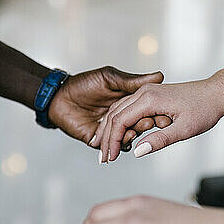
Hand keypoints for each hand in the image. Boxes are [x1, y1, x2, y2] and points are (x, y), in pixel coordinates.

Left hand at [48, 66, 164, 150]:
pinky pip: (112, 147)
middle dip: (145, 125)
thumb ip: (132, 81)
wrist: (59, 97)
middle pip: (140, 125)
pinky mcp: (99, 141)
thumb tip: (159, 76)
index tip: (164, 114)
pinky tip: (120, 142)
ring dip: (132, 136)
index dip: (156, 112)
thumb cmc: (83, 84)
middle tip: (148, 123)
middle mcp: (122, 117)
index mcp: (128, 101)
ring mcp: (111, 130)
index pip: (146, 109)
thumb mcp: (110, 78)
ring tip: (132, 133)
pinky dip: (118, 145)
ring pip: (128, 137)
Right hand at [93, 76, 223, 161]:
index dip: (113, 141)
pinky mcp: (149, 96)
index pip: (120, 121)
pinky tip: (118, 138)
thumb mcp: (184, 129)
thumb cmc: (204, 109)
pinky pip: (127, 109)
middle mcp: (144, 92)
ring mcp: (146, 92)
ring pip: (118, 111)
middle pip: (114, 115)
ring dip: (110, 131)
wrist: (216, 93)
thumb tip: (137, 151)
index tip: (110, 159)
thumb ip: (159, 140)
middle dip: (106, 138)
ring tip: (106, 151)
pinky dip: (120, 124)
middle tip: (102, 159)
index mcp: (150, 99)